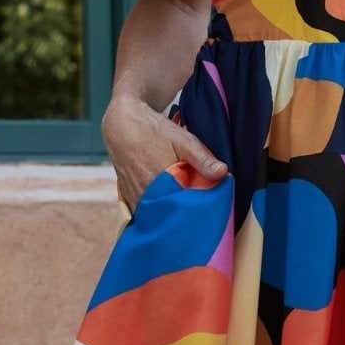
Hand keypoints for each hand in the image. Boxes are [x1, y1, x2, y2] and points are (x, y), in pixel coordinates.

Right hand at [101, 93, 227, 214]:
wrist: (121, 126)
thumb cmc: (153, 131)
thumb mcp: (182, 140)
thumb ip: (202, 158)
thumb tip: (223, 173)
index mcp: (159, 183)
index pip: (182, 209)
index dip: (195, 213)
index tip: (207, 214)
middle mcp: (144, 194)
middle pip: (168, 216)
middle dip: (183, 218)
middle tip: (198, 218)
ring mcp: (134, 198)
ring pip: (156, 216)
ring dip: (169, 216)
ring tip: (184, 216)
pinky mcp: (128, 198)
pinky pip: (145, 212)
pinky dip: (156, 212)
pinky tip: (166, 209)